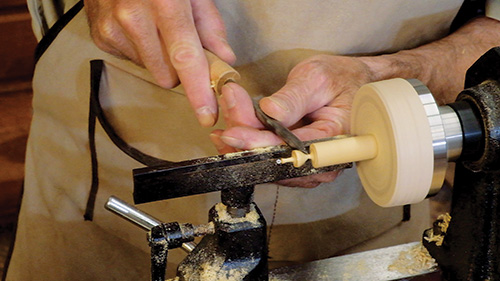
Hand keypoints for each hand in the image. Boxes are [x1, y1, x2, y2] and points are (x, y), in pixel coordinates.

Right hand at [84, 0, 235, 126]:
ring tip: (157, 27)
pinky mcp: (101, 37)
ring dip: (161, 58)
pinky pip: (133, 61)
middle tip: (184, 45)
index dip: (198, 90)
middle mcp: (132, 18)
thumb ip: (210, 24)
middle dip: (181, 70)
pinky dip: (142, 51)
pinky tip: (139, 28)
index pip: (184, 56)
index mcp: (163, 2)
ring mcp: (112, 29)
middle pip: (167, 75)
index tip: (206, 114)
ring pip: (151, 70)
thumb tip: (224, 59)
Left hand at [210, 54, 375, 186]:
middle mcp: (323, 162)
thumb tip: (270, 112)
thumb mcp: (318, 78)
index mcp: (335, 141)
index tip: (232, 131)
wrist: (354, 85)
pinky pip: (269, 159)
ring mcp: (310, 166)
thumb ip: (294, 97)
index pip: (290, 150)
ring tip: (230, 109)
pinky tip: (235, 125)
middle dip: (244, 136)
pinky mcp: (298, 163)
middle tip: (228, 106)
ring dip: (243, 139)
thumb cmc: (341, 80)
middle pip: (274, 161)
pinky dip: (249, 143)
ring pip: (267, 163)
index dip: (258, 143)